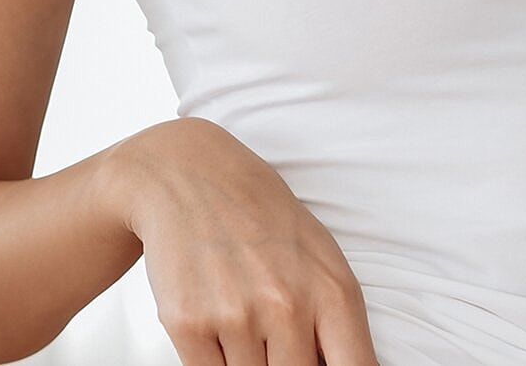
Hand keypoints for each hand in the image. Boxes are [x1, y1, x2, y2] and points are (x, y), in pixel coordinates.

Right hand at [100, 117, 378, 365]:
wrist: (192, 178)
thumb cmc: (265, 221)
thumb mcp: (320, 259)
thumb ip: (336, 324)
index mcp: (334, 291)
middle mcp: (288, 305)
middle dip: (287, 365)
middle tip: (276, 336)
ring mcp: (238, 316)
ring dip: (250, 361)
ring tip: (245, 314)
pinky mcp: (189, 325)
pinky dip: (215, 361)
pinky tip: (217, 321)